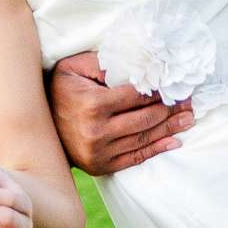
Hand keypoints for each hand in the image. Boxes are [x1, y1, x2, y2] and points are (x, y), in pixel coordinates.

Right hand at [47, 52, 194, 175]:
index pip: (137, 96)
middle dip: (171, 109)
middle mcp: (98, 131)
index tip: (176, 86)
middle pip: (146, 118)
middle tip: (189, 102)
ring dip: (170, 129)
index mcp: (93, 105)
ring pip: (144, 138)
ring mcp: (100, 152)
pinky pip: (136, 158)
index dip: (159, 90)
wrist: (39, 126)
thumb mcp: (74, 68)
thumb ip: (103, 62)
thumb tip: (137, 61)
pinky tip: (174, 140)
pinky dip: (157, 149)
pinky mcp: (102, 166)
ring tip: (188, 119)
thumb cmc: (60, 91)